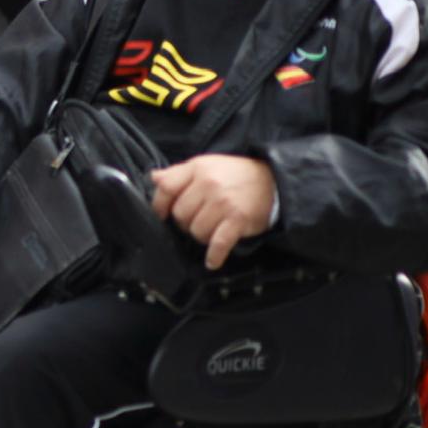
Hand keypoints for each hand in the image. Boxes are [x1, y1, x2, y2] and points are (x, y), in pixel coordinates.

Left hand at [149, 154, 274, 269]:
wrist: (273, 180)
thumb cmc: (234, 175)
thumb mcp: (205, 166)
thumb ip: (178, 173)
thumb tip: (153, 177)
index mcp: (198, 168)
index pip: (167, 188)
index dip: (159, 205)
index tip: (161, 214)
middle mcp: (209, 184)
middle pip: (180, 215)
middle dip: (186, 222)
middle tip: (199, 219)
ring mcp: (223, 203)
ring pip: (196, 231)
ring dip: (202, 235)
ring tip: (213, 229)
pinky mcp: (238, 220)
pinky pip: (218, 243)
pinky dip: (214, 255)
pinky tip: (212, 261)